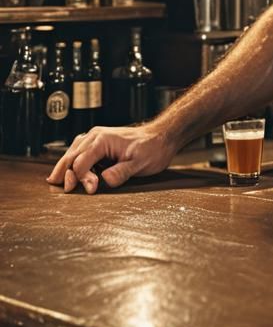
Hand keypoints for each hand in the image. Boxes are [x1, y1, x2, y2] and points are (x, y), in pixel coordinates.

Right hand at [46, 124, 177, 193]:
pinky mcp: (98, 142)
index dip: (83, 179)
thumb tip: (104, 179)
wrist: (162, 137)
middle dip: (66, 174)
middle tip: (67, 191)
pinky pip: (78, 152)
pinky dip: (71, 162)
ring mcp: (95, 138)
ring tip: (56, 182)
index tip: (92, 190)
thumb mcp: (140, 163)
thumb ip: (122, 172)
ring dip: (64, 168)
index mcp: (102, 140)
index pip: (81, 162)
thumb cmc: (153, 149)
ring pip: (72, 153)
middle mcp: (95, 136)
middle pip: (71, 157)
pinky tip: (66, 171)